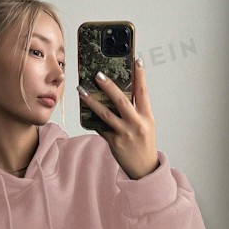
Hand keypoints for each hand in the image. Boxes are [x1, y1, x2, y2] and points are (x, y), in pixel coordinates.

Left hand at [77, 58, 158, 178]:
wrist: (144, 168)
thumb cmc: (144, 144)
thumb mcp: (147, 124)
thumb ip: (137, 110)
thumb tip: (120, 93)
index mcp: (146, 116)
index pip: (143, 92)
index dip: (140, 75)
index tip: (136, 60)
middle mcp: (135, 124)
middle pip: (121, 100)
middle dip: (109, 86)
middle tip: (98, 74)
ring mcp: (123, 133)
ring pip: (105, 114)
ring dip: (91, 101)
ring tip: (81, 91)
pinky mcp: (113, 142)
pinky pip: (100, 127)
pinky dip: (92, 119)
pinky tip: (83, 110)